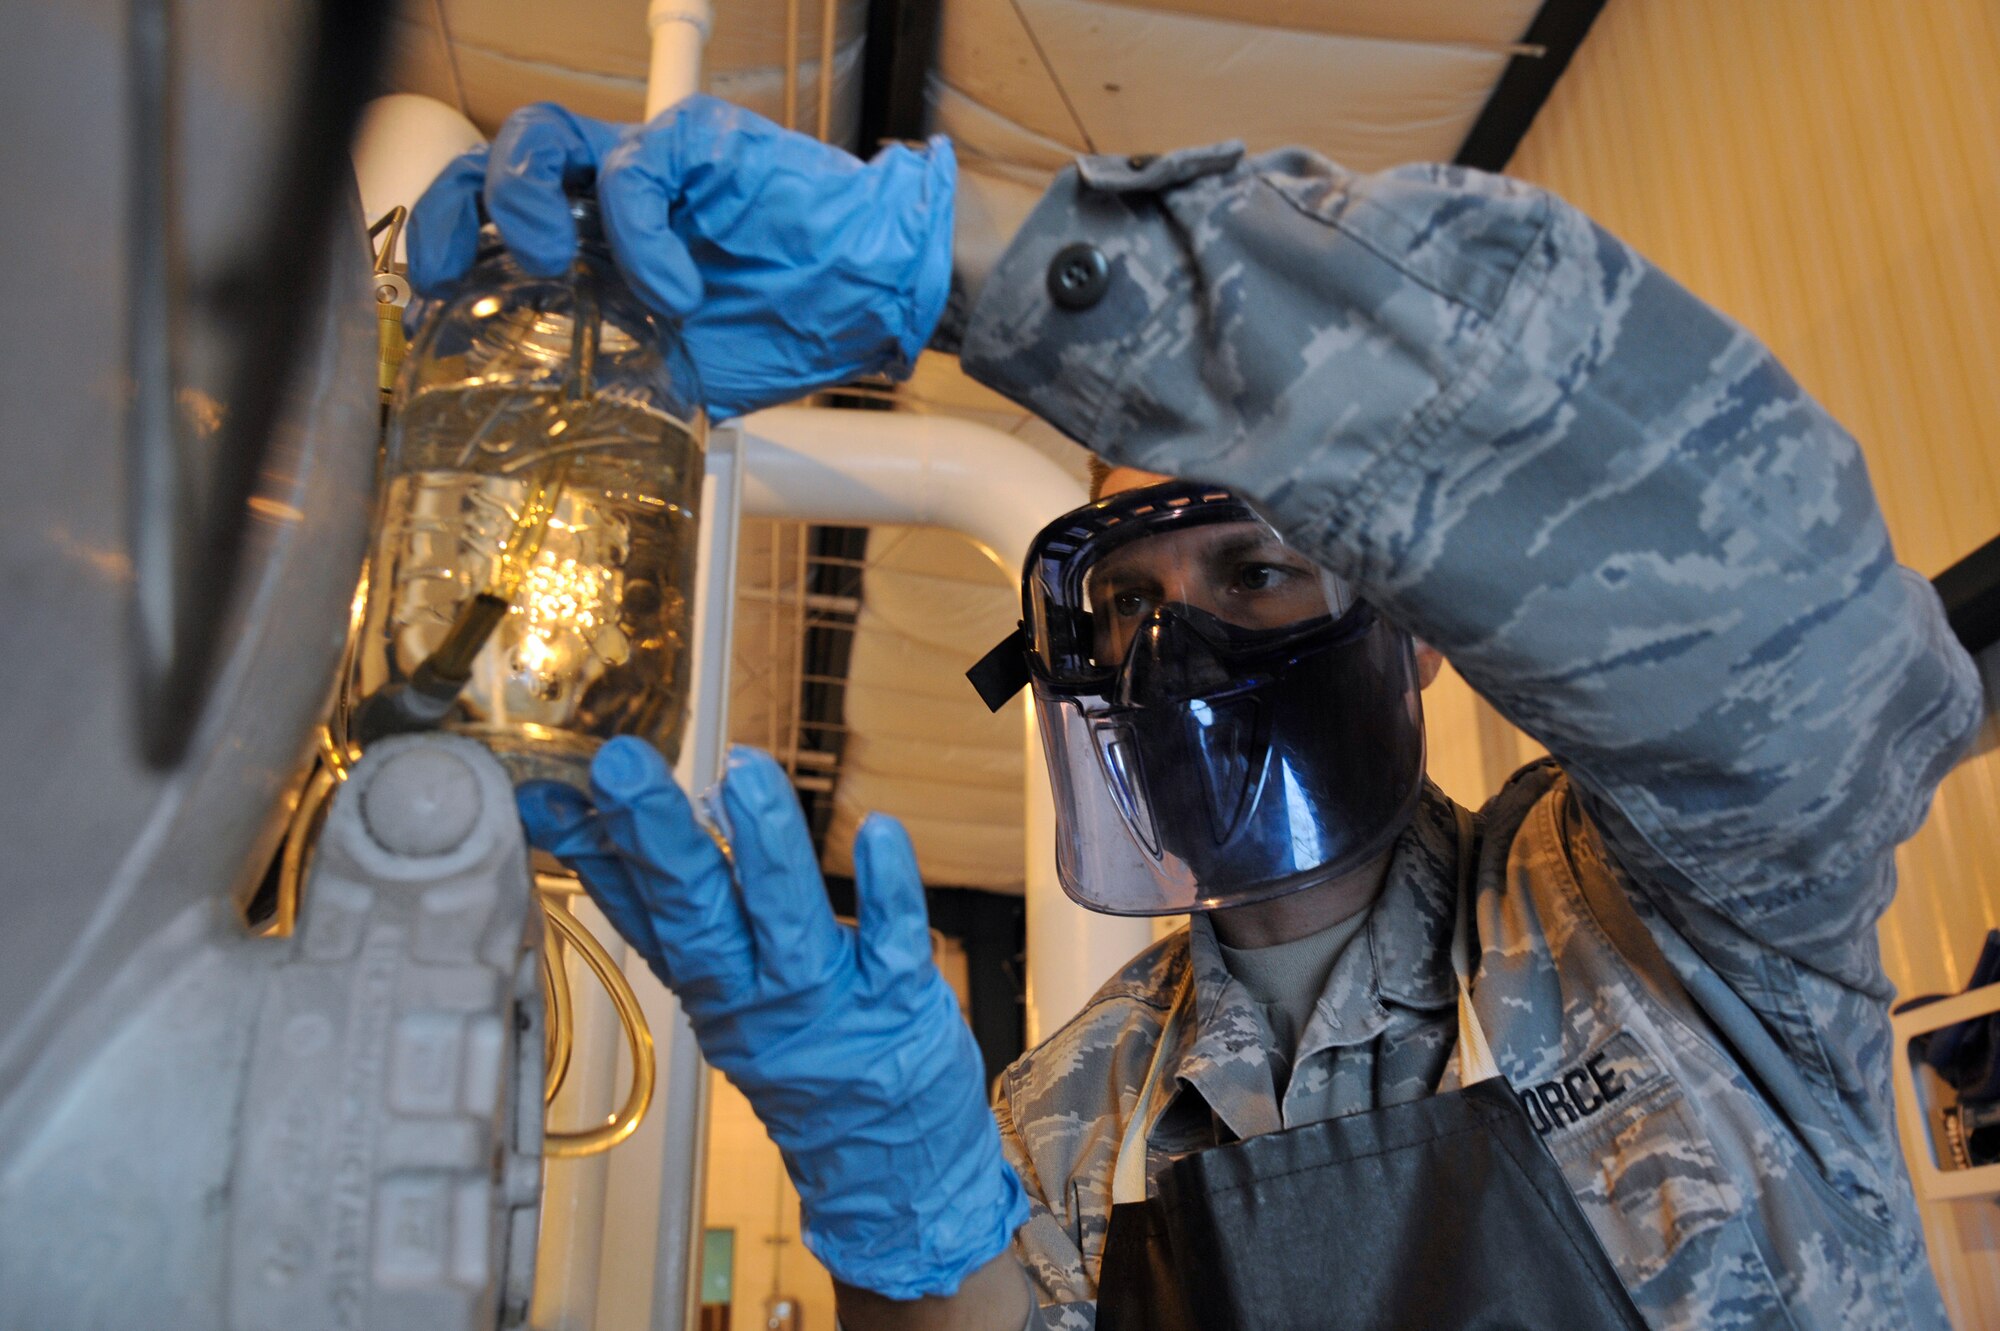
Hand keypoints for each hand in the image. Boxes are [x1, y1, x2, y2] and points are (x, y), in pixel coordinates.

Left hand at [406, 97, 956, 418]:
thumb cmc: (784, 325)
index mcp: (593, 241)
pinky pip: (638, 168)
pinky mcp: (699, 144)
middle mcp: (608, 194)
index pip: (491, 218)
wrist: (870, 299)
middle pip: (491, 165)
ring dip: (523, 197)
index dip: (449, 251)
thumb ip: (615, 377)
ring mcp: (651, 163)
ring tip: (548, 259)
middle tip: (454, 274)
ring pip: (540, 136)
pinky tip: (672, 289)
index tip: (431, 305)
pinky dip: (640, 234)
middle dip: (454, 214)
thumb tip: (553, 449)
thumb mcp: (675, 374)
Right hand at [517, 739, 1025, 1299]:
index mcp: (704, 983)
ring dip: (765, 846)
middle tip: (622, 765)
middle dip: (660, 836)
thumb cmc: (803, 1054)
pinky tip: (881, 830)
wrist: (888, 1159)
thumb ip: (663, 910)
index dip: (591, 852)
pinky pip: (893, 943)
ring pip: (786, 921)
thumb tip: (586, 827)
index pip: (637, 910)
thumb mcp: (719, 989)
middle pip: (696, 912)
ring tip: (744, 771)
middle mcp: (750, 996)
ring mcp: (823, 1003)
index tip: (548, 793)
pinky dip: (887, 889)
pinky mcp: (896, 1003)